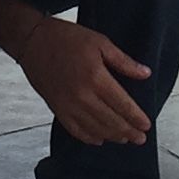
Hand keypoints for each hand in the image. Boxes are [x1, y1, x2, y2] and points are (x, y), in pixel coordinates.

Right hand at [13, 17, 153, 147]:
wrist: (32, 41)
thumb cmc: (66, 38)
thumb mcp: (100, 42)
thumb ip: (124, 61)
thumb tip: (145, 74)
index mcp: (96, 77)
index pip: (123, 105)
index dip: (136, 118)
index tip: (146, 125)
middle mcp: (83, 95)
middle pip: (111, 121)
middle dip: (128, 132)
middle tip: (140, 138)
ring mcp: (68, 105)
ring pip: (95, 129)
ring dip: (112, 136)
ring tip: (124, 139)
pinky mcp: (56, 108)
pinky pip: (75, 130)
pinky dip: (88, 137)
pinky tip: (99, 139)